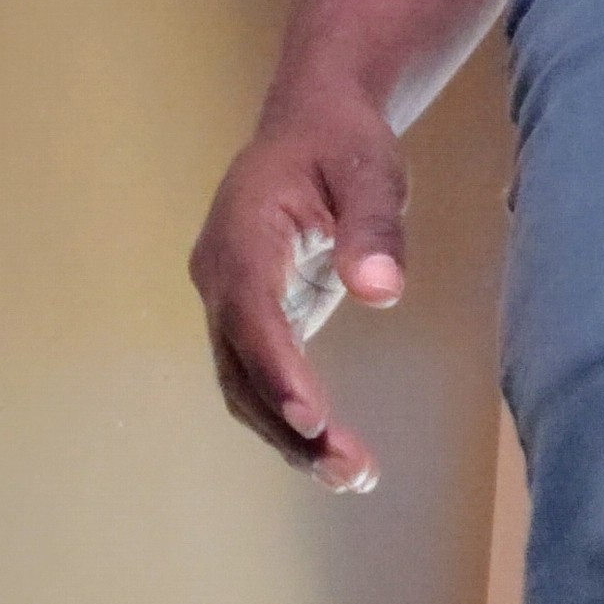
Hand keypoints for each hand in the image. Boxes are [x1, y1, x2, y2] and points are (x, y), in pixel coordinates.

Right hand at [191, 102, 407, 487]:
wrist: (311, 127)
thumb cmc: (343, 143)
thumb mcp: (372, 170)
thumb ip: (375, 227)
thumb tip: (382, 294)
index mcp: (242, 232)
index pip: (252, 309)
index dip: (277, 367)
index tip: (310, 419)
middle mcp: (220, 275)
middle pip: (240, 364)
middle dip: (288, 424)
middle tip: (351, 470)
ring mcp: (228, 302)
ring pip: (244, 385)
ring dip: (290, 437)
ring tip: (355, 475)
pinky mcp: (250, 321)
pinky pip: (260, 380)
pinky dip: (292, 420)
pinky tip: (338, 456)